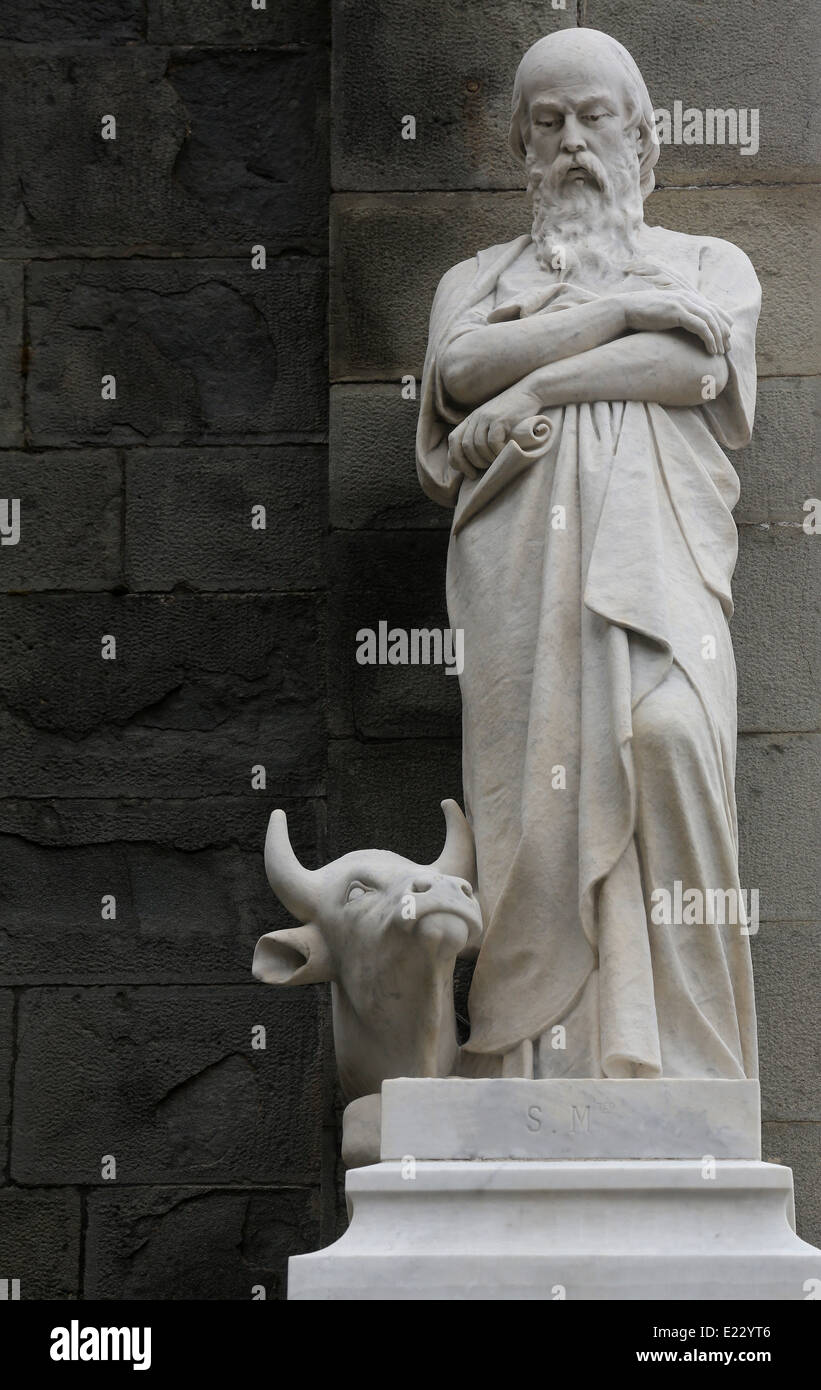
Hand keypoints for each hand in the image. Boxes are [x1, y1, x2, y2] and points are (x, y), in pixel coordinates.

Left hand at [448, 384, 541, 476]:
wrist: (530, 393)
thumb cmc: (514, 414)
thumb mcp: (492, 423)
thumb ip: (482, 435)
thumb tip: (475, 462)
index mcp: (470, 419)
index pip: (453, 441)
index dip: (456, 459)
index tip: (468, 472)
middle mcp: (475, 417)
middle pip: (465, 446)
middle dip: (473, 463)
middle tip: (485, 469)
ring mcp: (486, 417)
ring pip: (478, 446)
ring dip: (487, 459)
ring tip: (496, 462)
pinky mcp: (499, 419)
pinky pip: (493, 442)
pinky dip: (497, 452)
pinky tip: (504, 453)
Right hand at [617, 287, 732, 355]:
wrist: (625, 309)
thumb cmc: (641, 315)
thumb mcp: (663, 313)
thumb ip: (676, 316)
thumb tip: (682, 327)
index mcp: (685, 296)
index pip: (712, 307)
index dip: (722, 321)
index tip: (726, 336)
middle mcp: (687, 297)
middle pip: (714, 314)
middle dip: (723, 332)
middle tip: (727, 348)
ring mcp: (683, 304)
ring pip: (710, 321)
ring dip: (718, 338)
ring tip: (720, 353)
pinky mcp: (678, 313)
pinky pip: (701, 326)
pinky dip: (709, 338)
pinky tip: (711, 350)